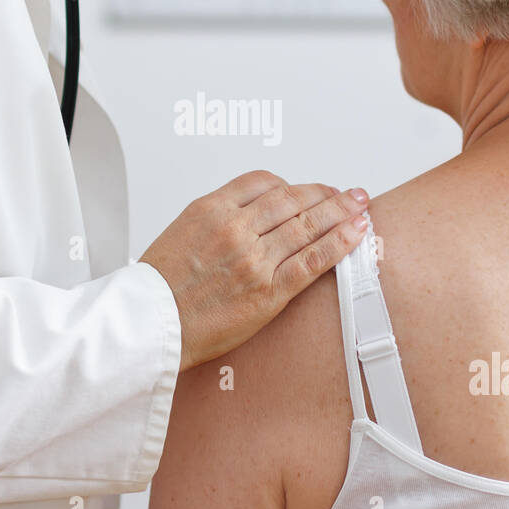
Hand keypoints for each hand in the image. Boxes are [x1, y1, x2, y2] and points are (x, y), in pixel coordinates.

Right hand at [140, 171, 369, 370]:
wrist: (149, 326)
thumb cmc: (159, 288)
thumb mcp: (180, 233)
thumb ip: (216, 221)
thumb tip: (247, 217)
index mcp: (210, 209)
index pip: (263, 182)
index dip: (292, 184)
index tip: (306, 190)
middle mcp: (235, 228)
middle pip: (292, 199)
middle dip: (324, 193)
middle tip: (346, 193)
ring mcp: (254, 259)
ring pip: (308, 224)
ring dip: (341, 211)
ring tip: (360, 205)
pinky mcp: (268, 291)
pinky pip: (312, 260)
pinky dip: (339, 243)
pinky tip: (357, 232)